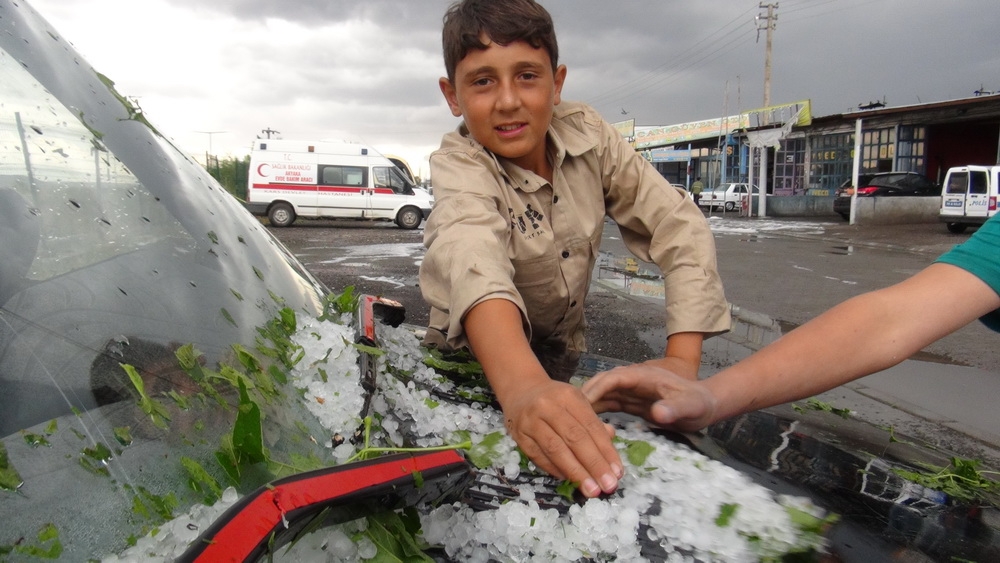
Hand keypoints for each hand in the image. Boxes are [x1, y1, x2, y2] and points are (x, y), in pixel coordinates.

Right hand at [502, 378, 621, 497]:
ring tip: (591, 489)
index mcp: (568, 396)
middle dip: (594, 465)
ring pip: (556, 450)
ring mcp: (530, 421)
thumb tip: (611, 439)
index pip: (591, 426)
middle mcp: (547, 406)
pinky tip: (570, 481)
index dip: (605, 450)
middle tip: (608, 485)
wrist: (521, 391)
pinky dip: (556, 471)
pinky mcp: (519, 436)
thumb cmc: (555, 400)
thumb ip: (593, 422)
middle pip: (574, 438)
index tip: (617, 472)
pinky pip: (539, 457)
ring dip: (576, 473)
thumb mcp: (577, 402)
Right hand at [581, 362, 717, 431]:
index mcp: (644, 376)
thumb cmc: (699, 404)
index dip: (597, 388)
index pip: (614, 377)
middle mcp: (634, 381)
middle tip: (568, 413)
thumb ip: (674, 409)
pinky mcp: (632, 401)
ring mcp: (632, 391)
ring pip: (604, 394)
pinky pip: (610, 404)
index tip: (582, 402)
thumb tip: (658, 413)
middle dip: (586, 395)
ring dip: (588, 404)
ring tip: (570, 419)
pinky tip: (585, 423)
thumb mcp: (690, 407)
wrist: (706, 406)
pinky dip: (597, 411)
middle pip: (604, 383)